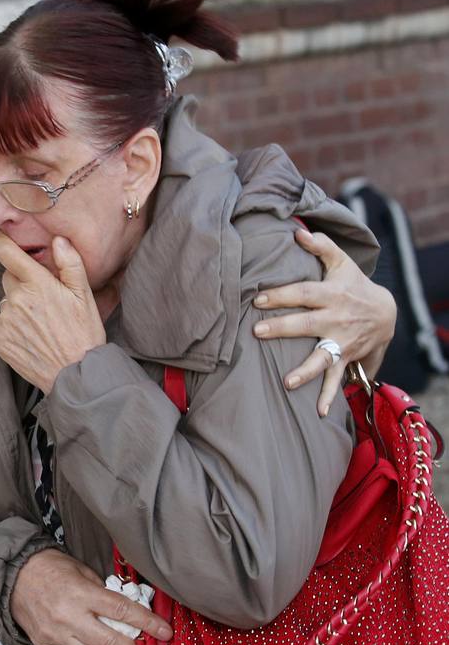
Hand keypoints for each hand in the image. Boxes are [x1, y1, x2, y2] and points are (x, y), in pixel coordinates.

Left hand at [0, 234, 105, 391]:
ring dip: (14, 305)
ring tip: (36, 322)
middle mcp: (16, 299)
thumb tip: (57, 240)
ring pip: (3, 300)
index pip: (5, 252)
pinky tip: (23, 333)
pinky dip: (3, 323)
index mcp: (37, 283)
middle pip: (7, 277)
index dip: (0, 242)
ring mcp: (5, 320)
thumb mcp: (84, 295)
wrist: (75, 373)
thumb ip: (70, 263)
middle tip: (40, 298)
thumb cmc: (83, 333)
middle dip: (20, 281)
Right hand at [11, 550, 172, 644]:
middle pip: (113, 642)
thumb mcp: (81, 570)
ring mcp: (57, 636)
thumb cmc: (49, 568)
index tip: (165, 632)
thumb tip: (129, 608)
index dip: (148, 624)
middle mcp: (69, 618)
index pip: (123, 612)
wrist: (11, 578)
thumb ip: (103, 592)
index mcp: (80, 594)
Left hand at [252, 228, 396, 415]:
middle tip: (258, 332)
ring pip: (323, 357)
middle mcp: (336, 319)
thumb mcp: (341, 263)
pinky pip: (337, 379)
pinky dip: (329, 397)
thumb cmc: (353, 285)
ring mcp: (342, 342)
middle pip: (307, 324)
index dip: (282, 295)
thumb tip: (297, 231)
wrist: (386, 312)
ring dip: (306, 370)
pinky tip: (319, 413)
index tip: (258, 298)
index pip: (304, 293)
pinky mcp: (346, 358)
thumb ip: (320, 246)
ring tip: (287, 382)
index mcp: (332, 295)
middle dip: (283, 328)